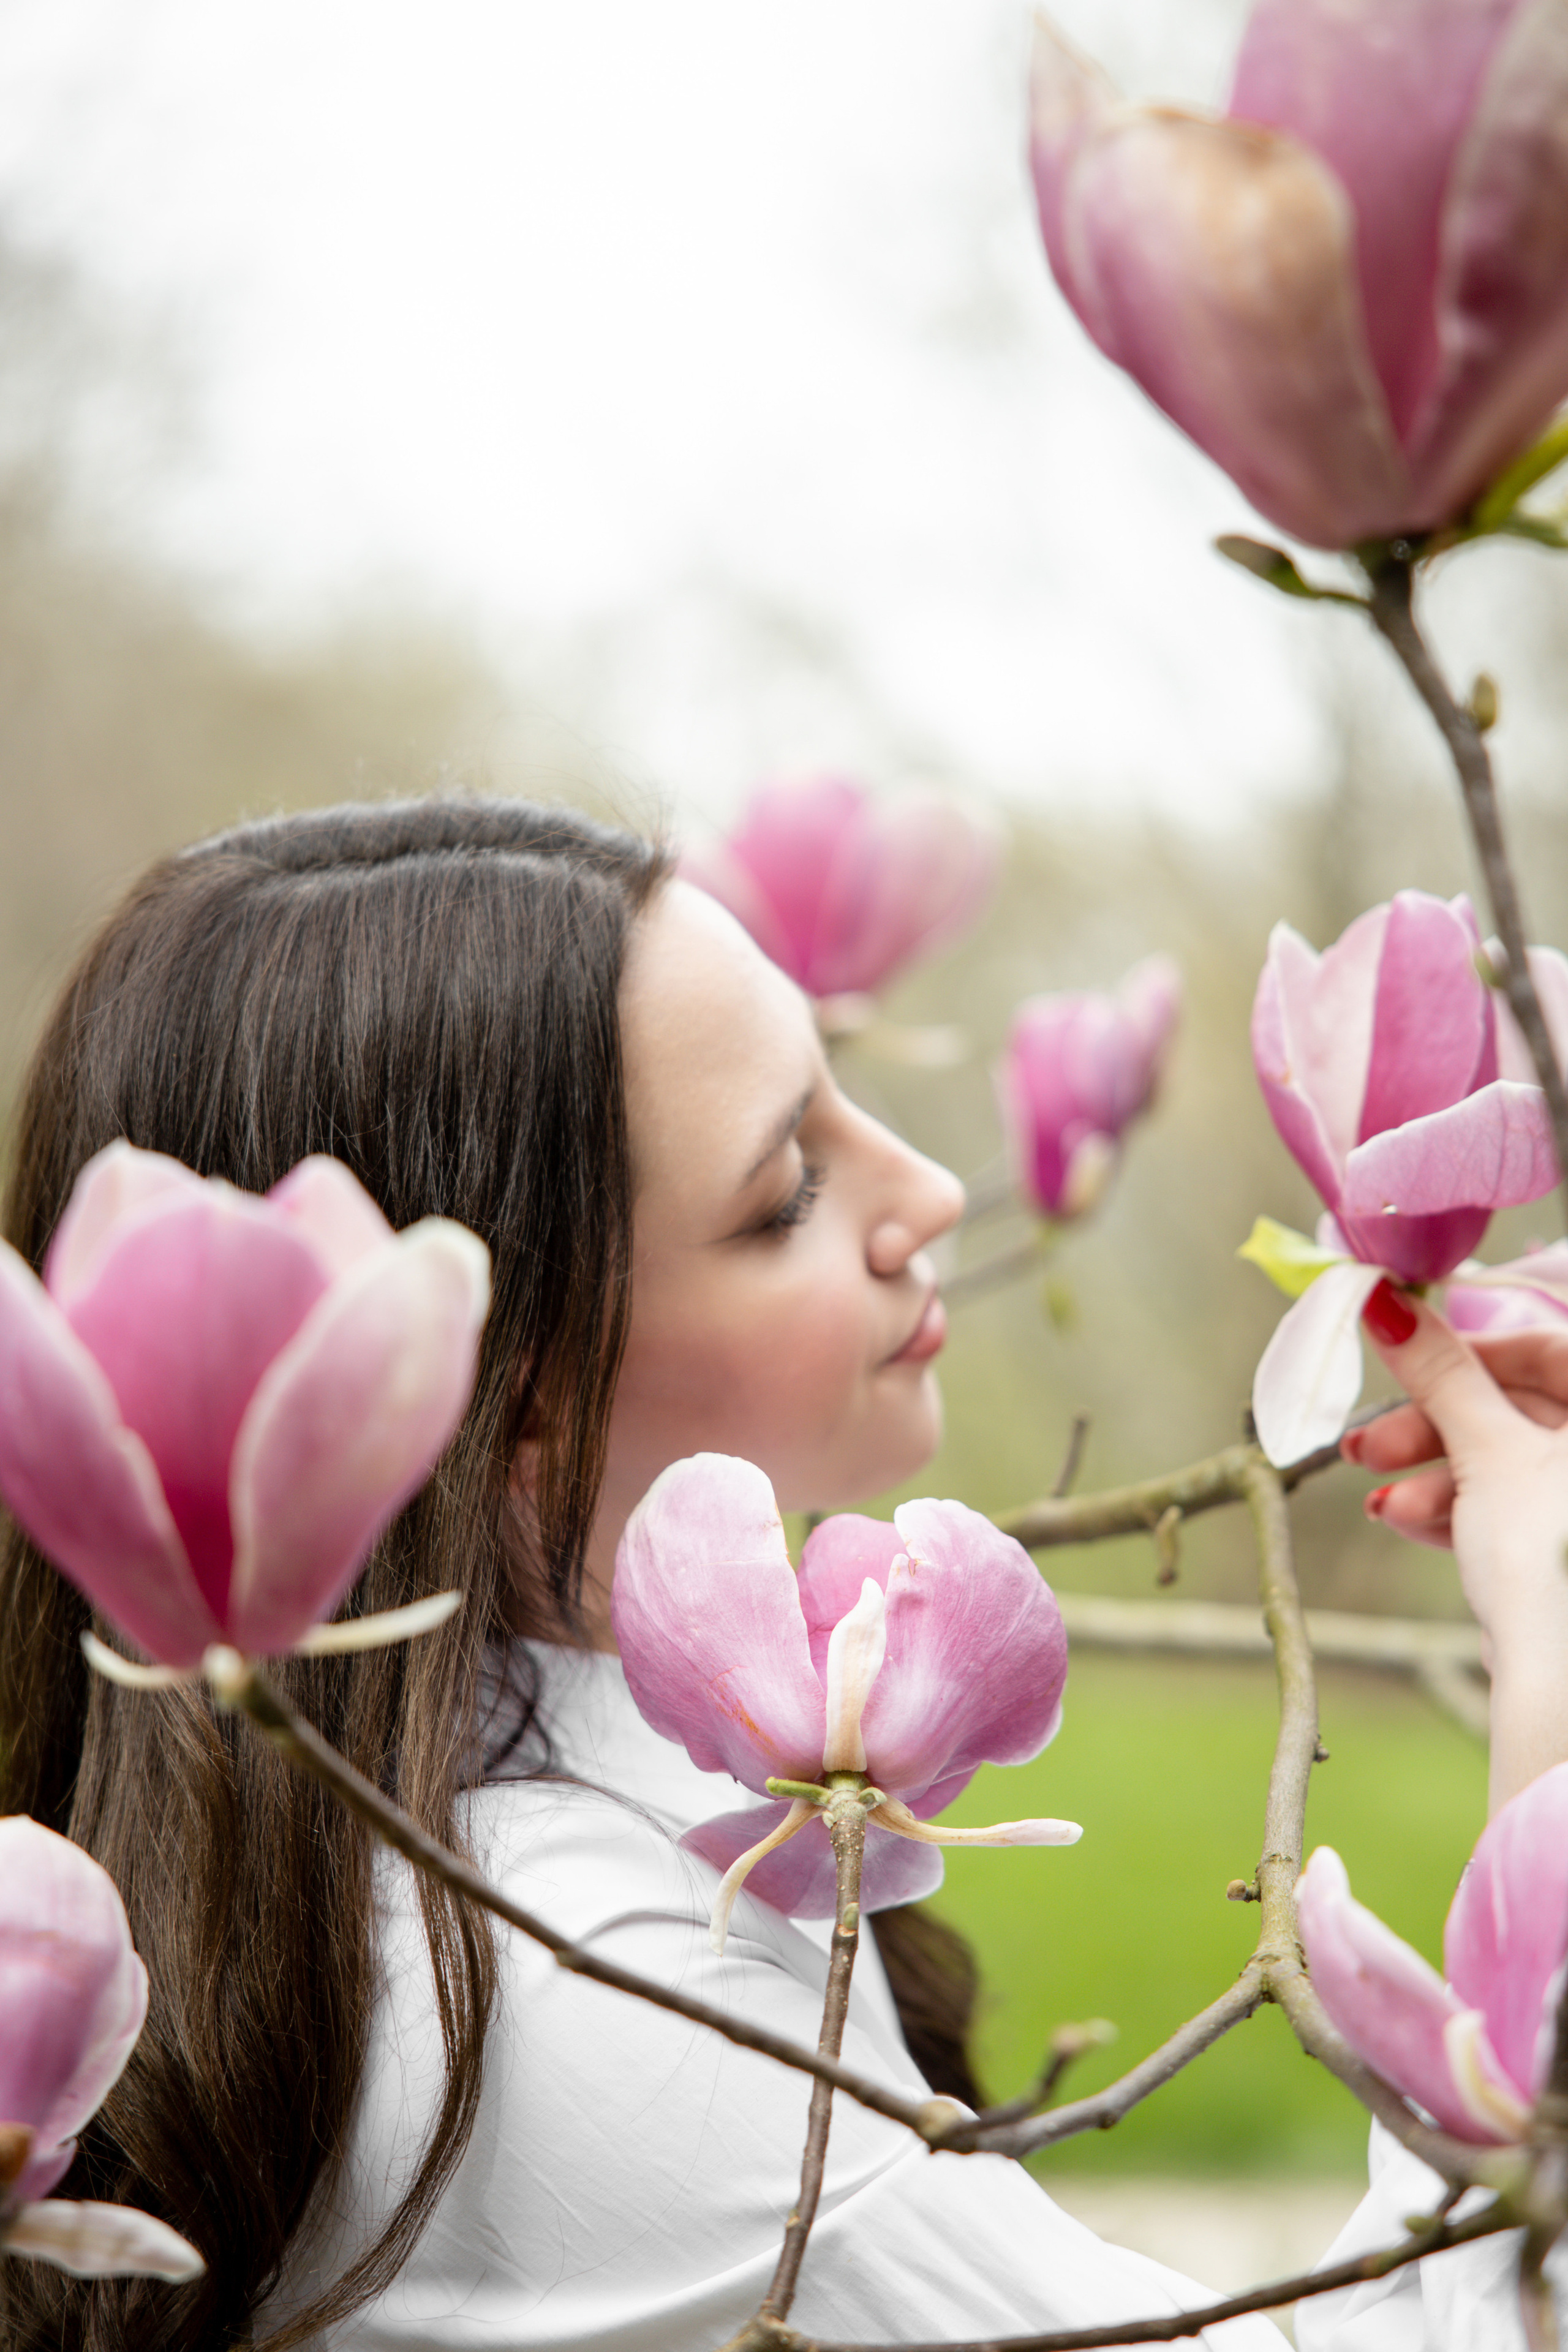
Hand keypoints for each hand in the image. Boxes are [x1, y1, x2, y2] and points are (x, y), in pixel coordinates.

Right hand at [1346, 1285, 1567, 1811]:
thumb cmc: (1552, 1559)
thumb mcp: (1485, 1451)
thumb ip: (1439, 1373)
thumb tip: (1384, 1298)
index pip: (1543, 1346)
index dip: (1464, 1348)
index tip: (1396, 1354)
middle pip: (1517, 1407)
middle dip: (1433, 1427)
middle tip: (1365, 1445)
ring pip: (1508, 1462)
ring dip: (1434, 1474)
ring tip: (1380, 1502)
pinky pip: (1516, 1508)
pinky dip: (1461, 1509)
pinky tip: (1405, 1520)